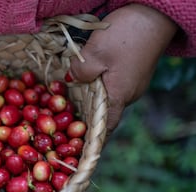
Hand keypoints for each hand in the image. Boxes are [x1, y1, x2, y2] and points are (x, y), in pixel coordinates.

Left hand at [69, 4, 176, 138]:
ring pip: (108, 94)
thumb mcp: (94, 54)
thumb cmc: (126, 35)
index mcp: (119, 96)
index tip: (81, 145)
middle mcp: (129, 93)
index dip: (94, 138)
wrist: (155, 15)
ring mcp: (134, 82)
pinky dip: (100, 81)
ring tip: (73, 90)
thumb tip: (73, 78)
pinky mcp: (134, 70)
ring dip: (92, 94)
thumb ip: (80, 72)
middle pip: (104, 110)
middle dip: (86, 112)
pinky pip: (114, 82)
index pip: (106, 126)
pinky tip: (89, 71)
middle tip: (66, 113)